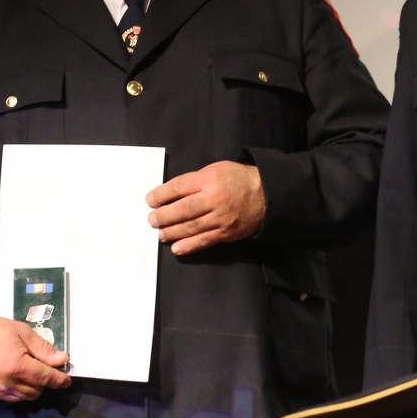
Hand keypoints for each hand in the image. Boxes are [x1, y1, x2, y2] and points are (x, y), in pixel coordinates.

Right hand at [0, 311, 70, 401]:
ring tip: (27, 372)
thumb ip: (43, 349)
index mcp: (17, 366)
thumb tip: (61, 360)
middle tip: (43, 369)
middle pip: (36, 392)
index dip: (59, 380)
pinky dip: (16, 391)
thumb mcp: (22, 332)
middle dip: (43, 382)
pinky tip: (14, 377)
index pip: (46, 379)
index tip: (66, 380)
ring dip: (30, 388)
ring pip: (24, 398)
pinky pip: (9, 398)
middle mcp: (7, 383)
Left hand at [146, 161, 265, 255]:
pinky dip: (189, 246)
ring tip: (160, 234)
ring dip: (172, 232)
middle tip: (151, 220)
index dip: (162, 194)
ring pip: (191, 227)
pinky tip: (176, 248)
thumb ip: (195, 180)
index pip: (180, 187)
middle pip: (183, 209)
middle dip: (164, 215)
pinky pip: (204, 241)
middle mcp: (214, 199)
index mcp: (210, 179)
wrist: (266, 195)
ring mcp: (220, 218)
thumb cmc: (238, 179)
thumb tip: (172, 193)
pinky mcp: (226, 233)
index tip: (150, 200)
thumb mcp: (216, 169)